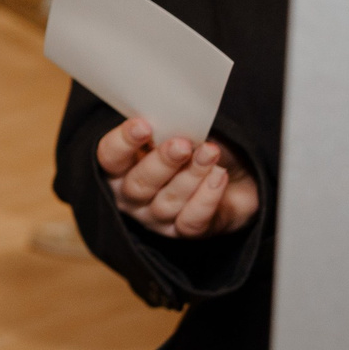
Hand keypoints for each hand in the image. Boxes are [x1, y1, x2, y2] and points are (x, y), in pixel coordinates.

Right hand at [95, 120, 260, 238]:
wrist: (238, 175)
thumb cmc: (197, 147)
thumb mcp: (180, 130)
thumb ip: (168, 127)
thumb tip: (170, 118)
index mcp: (120, 166)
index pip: (110, 157)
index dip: (123, 142)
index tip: (143, 125)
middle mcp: (132, 196)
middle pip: (138, 185)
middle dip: (162, 162)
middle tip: (182, 144)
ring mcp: (156, 217)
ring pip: (168, 201)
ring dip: (191, 175)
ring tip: (211, 152)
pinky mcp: (184, 231)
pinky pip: (192, 220)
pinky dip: (207, 197)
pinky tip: (219, 176)